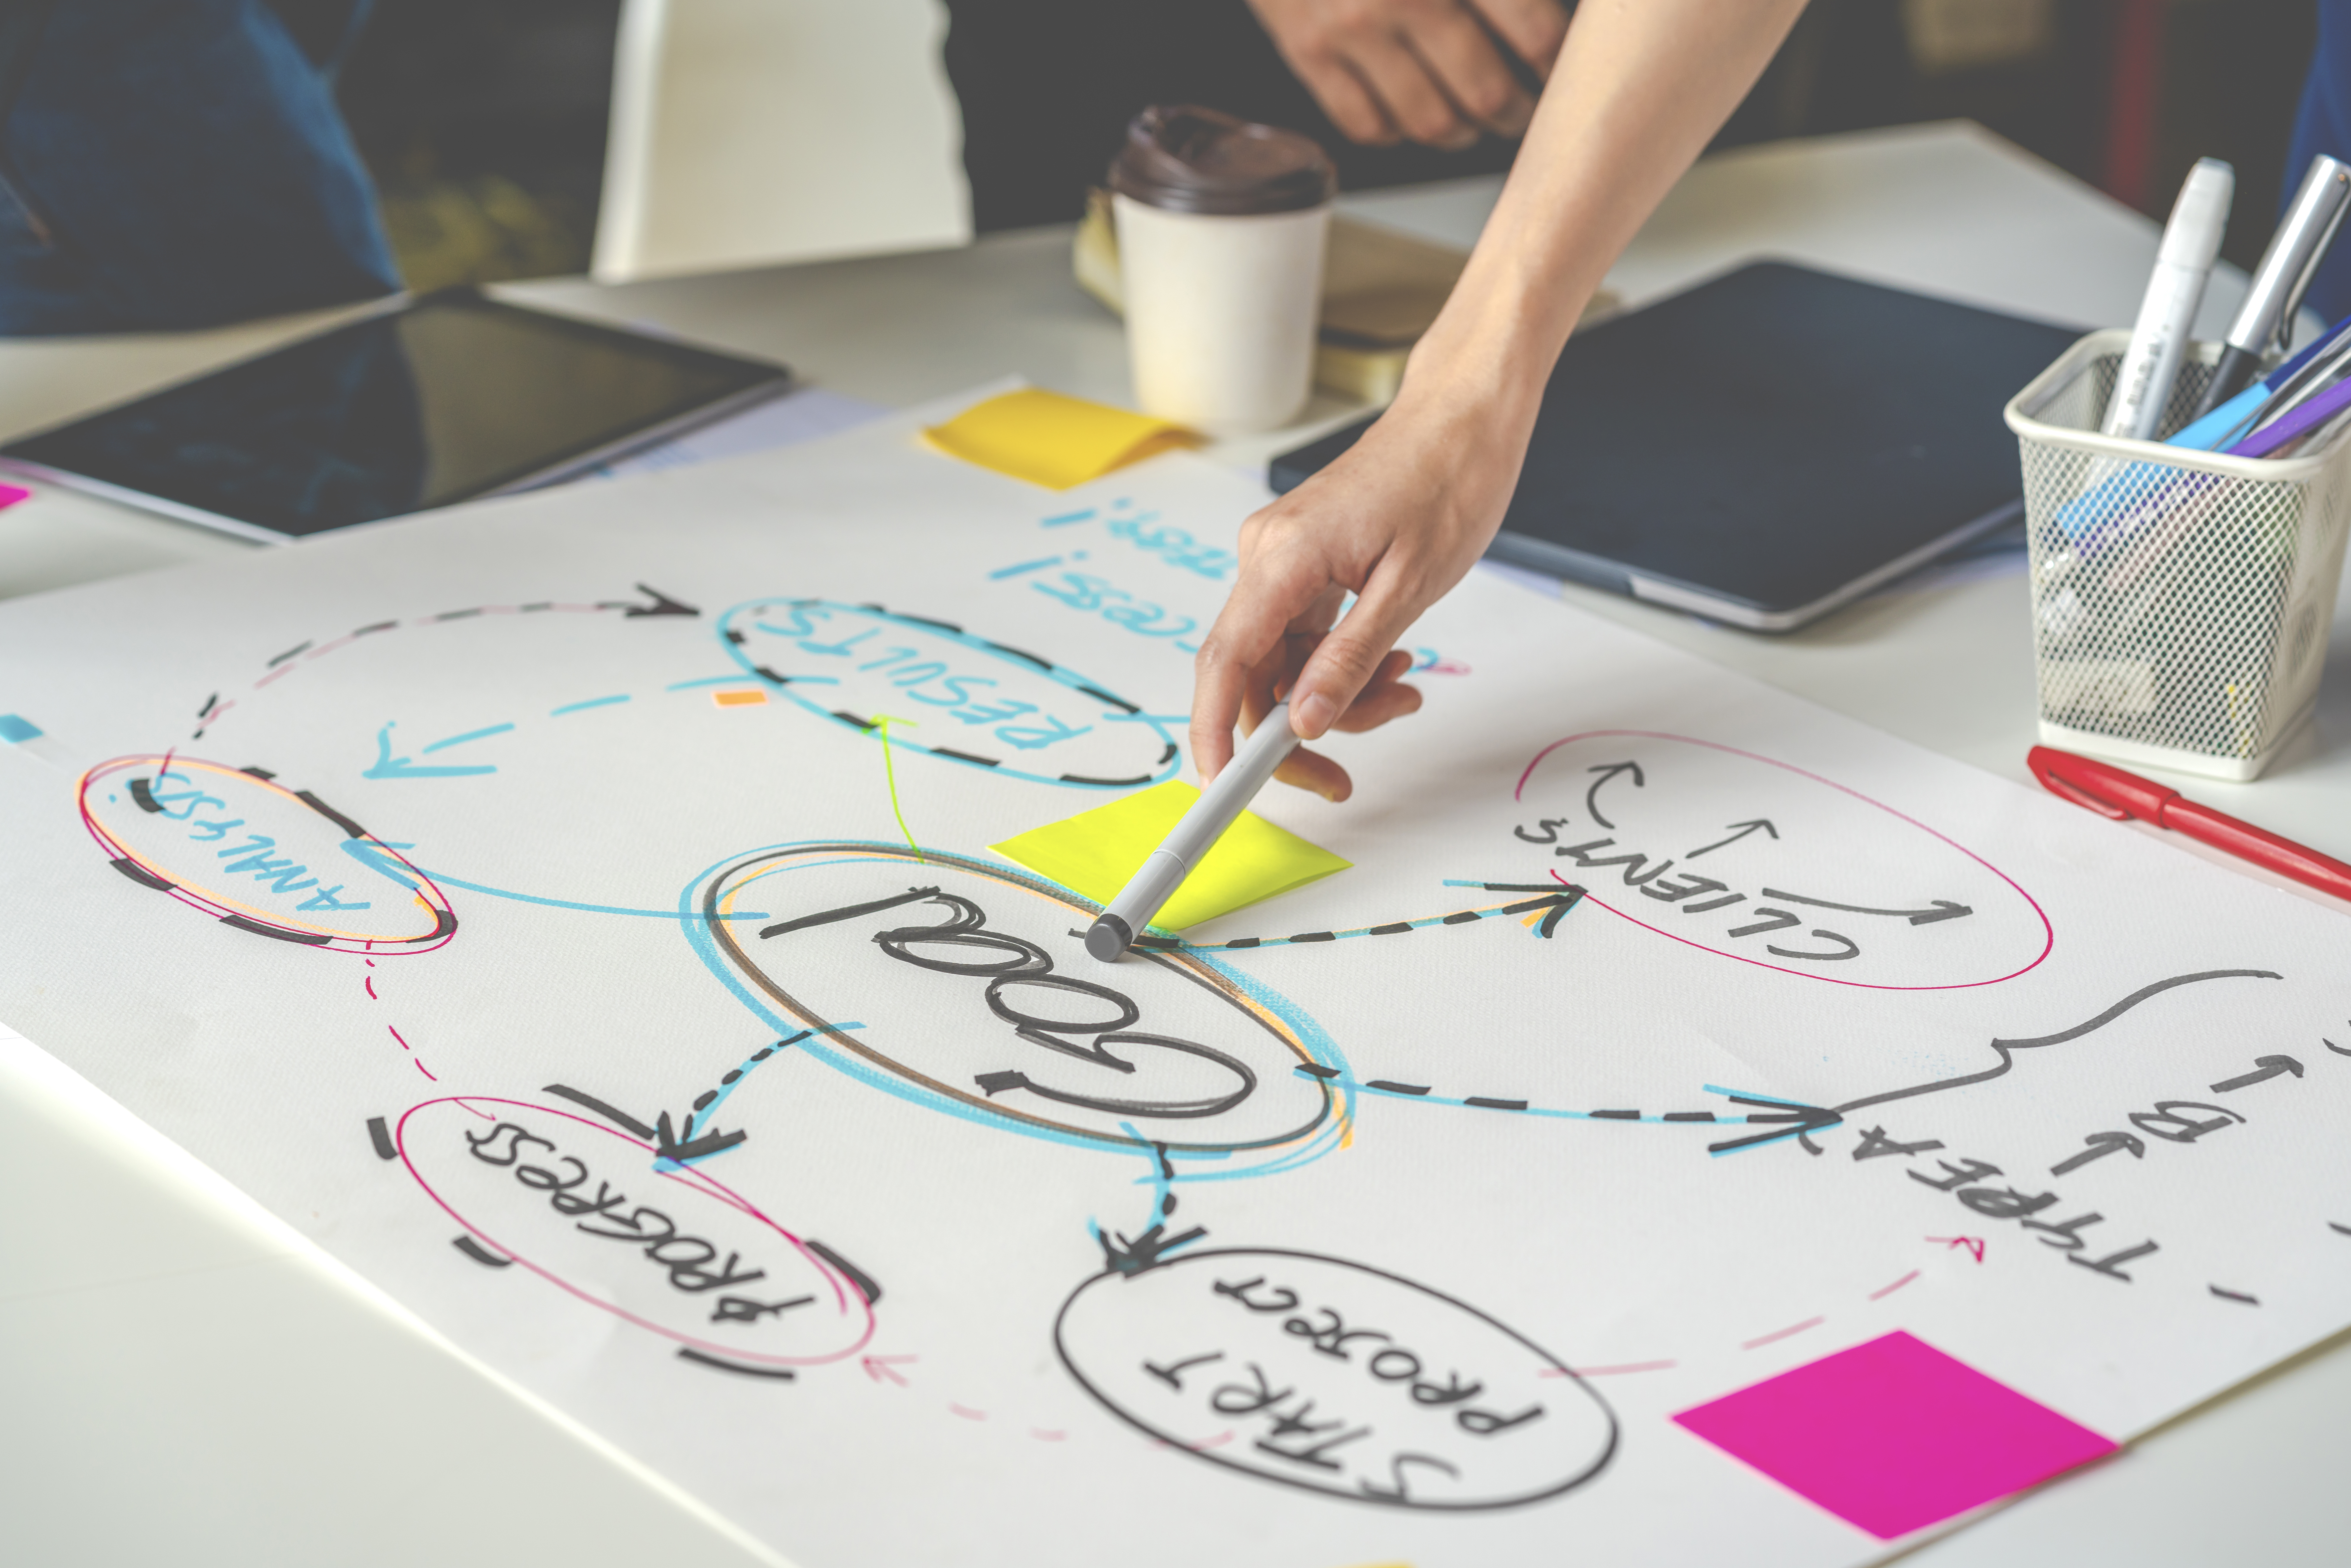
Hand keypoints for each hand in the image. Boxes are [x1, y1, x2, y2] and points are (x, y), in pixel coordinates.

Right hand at [1190, 374, 1537, 799]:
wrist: (1464, 417)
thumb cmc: (1447, 480)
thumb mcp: (1408, 588)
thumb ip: (1350, 659)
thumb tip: (1304, 720)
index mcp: (1283, 559)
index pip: (1224, 662)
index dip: (1214, 733)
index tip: (1224, 786)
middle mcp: (1267, 558)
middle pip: (1253, 675)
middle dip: (1300, 728)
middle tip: (1349, 767)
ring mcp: (1282, 560)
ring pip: (1285, 663)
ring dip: (1337, 696)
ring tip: (1403, 690)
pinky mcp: (1303, 564)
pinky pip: (1304, 636)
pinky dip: (1342, 664)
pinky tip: (1391, 662)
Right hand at [1245, 0, 1568, 149]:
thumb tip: (1550, 22)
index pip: (1534, 33)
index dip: (1555, 64)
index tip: (1557, 71)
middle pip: (1486, 92)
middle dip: (1515, 112)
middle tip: (1521, 110)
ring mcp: (1351, 30)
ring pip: (1429, 120)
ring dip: (1461, 132)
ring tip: (1471, 122)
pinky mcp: (1307, 53)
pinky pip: (1366, 124)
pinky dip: (1394, 129)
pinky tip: (1406, 114)